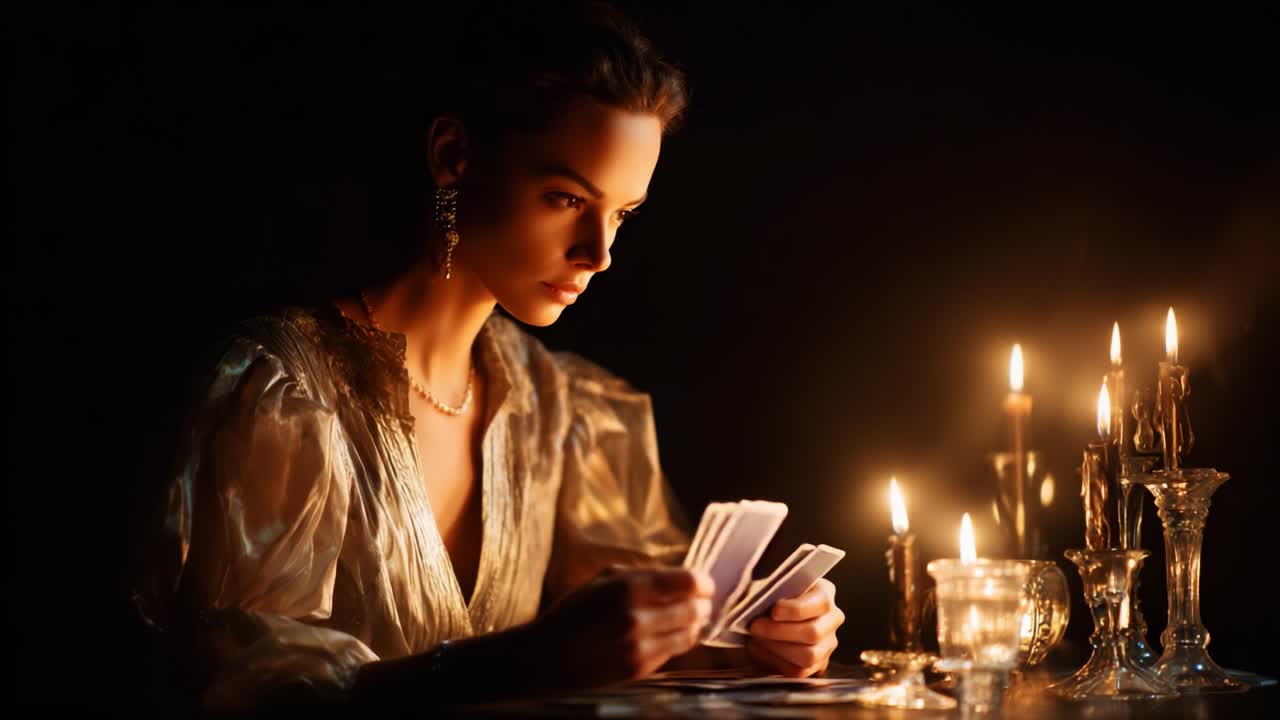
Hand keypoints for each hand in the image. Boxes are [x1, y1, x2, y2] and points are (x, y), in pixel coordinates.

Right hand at [530, 565, 714, 687]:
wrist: (547, 657)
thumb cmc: (574, 613)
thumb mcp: (603, 580)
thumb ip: (642, 574)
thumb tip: (679, 576)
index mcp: (628, 587)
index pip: (688, 582)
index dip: (703, 582)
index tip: (705, 583)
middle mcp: (638, 617)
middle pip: (695, 608)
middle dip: (702, 604)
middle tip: (702, 601)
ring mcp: (640, 646)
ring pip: (690, 633)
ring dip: (695, 624)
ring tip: (691, 617)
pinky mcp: (640, 669)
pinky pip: (675, 652)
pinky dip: (679, 641)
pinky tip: (672, 634)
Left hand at [746, 578, 843, 677]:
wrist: (770, 614)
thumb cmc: (772, 597)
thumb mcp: (776, 585)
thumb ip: (774, 589)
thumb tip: (759, 600)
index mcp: (824, 593)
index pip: (822, 602)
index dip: (796, 610)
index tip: (774, 611)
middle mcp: (832, 619)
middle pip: (813, 632)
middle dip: (779, 631)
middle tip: (755, 626)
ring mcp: (827, 644)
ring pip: (808, 656)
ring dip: (776, 648)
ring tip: (756, 638)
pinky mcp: (816, 665)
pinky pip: (798, 671)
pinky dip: (774, 661)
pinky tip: (760, 649)